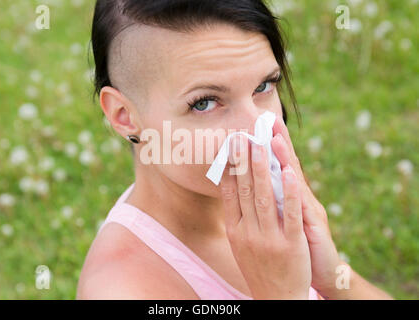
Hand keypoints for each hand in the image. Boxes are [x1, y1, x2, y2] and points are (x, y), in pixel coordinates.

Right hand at [219, 134, 311, 299]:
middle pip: (245, 190)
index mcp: (235, 231)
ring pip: (265, 197)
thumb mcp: (240, 245)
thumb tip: (231, 190)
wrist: (276, 299)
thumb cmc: (259, 268)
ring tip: (261, 143)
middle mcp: (248, 233)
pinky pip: (290, 214)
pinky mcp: (292, 245)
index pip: (230, 193)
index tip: (231, 146)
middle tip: (244, 135)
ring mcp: (269, 239)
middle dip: (244, 160)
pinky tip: (289, 170)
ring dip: (263, 168)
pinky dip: (290, 191)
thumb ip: (237, 218)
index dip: (231, 167)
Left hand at [271, 115, 343, 297]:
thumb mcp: (282, 220)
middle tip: (266, 118)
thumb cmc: (298, 245)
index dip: (270, 144)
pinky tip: (290, 172)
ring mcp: (309, 209)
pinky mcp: (315, 225)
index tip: (260, 122)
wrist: (320, 273)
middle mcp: (301, 198)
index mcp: (290, 197)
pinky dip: (295, 188)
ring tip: (274, 136)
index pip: (277, 165)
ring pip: (294, 180)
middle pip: (287, 165)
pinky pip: (302, 206)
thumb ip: (270, 200)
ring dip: (284, 157)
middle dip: (276, 141)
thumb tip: (251, 183)